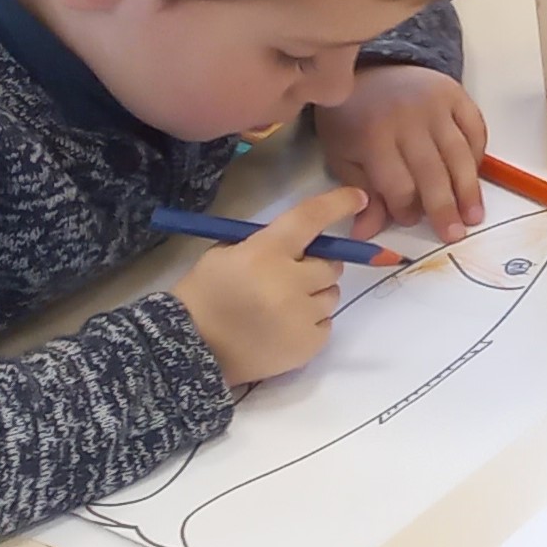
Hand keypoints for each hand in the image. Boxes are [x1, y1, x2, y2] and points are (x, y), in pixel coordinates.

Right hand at [173, 188, 362, 384]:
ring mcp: (301, 316)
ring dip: (314, 296)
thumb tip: (306, 242)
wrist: (188, 349)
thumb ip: (265, 244)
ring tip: (282, 307)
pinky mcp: (307, 345)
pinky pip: (326, 324)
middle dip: (314, 268)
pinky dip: (310, 324)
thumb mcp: (225, 254)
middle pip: (330, 265)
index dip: (338, 204)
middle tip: (291, 277)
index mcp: (265, 253)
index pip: (310, 219)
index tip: (359, 197)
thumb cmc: (203, 296)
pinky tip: (282, 329)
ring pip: (331, 295)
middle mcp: (289, 282)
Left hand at [315, 66, 486, 242]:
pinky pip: (475, 129)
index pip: (398, 183)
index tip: (408, 222)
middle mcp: (407, 119)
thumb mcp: (342, 155)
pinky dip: (478, 154)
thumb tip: (367, 234)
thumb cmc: (352, 118)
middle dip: (444, 207)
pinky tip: (475, 176)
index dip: (405, 209)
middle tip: (455, 234)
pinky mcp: (456, 94)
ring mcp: (435, 104)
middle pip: (432, 171)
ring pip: (458, 153)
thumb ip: (360, 192)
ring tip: (474, 216)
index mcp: (373, 137)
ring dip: (469, 188)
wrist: (370, 69)